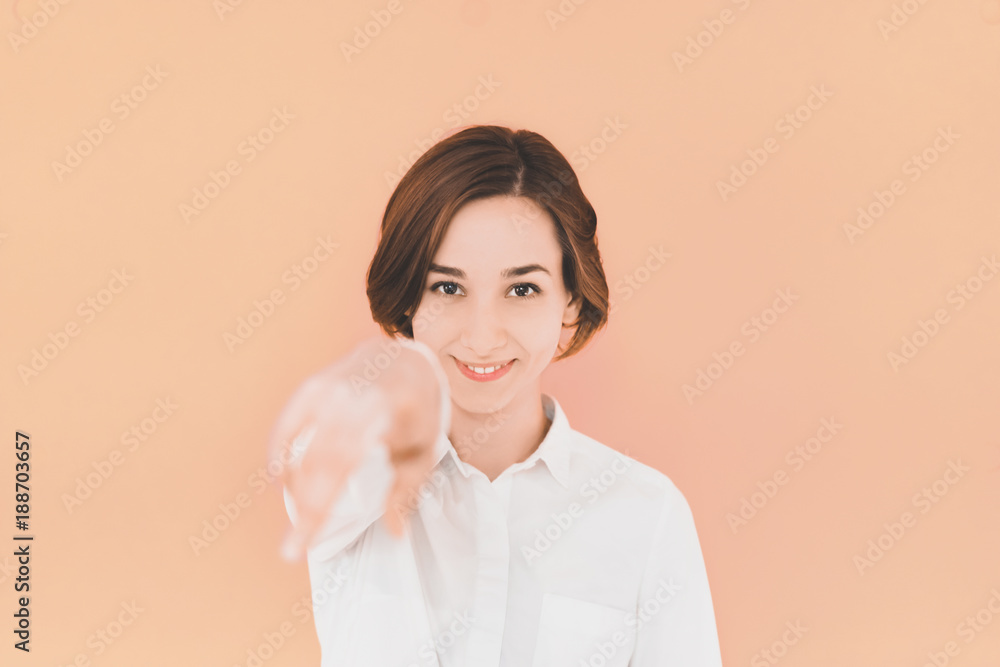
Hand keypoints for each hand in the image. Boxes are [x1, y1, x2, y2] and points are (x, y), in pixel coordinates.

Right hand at [268, 337, 443, 559]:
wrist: (405, 358)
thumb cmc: (418, 407)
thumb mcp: (425, 448)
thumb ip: (407, 489)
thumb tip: (394, 531)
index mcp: (378, 410)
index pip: (339, 466)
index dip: (317, 508)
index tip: (302, 545)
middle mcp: (345, 396)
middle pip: (313, 462)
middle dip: (303, 508)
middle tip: (293, 547)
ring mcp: (323, 389)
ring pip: (296, 449)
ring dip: (293, 487)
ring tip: (302, 517)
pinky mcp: (310, 389)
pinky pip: (285, 428)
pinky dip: (279, 456)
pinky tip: (283, 482)